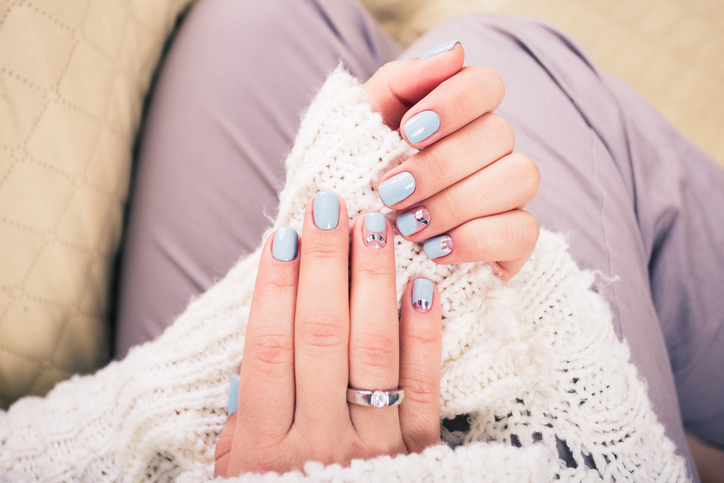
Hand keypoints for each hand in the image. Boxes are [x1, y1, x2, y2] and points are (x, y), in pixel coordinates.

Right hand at [214, 193, 441, 476]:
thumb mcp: (237, 469)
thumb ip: (243, 410)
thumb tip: (267, 331)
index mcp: (261, 446)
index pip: (267, 348)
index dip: (275, 287)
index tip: (284, 233)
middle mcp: (316, 443)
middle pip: (319, 336)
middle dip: (324, 264)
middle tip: (330, 205)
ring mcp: (373, 448)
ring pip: (371, 351)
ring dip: (371, 282)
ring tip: (372, 226)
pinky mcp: (418, 453)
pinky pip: (422, 385)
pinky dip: (423, 333)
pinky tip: (422, 284)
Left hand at [364, 42, 539, 281]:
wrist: (351, 245)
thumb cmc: (357, 176)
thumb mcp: (362, 125)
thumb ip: (401, 81)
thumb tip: (454, 52)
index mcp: (458, 114)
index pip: (486, 85)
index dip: (454, 104)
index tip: (408, 131)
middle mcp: (491, 149)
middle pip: (498, 134)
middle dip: (439, 166)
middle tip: (392, 192)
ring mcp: (508, 194)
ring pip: (519, 178)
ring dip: (457, 202)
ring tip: (409, 225)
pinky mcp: (513, 241)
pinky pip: (523, 232)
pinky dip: (476, 240)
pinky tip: (435, 249)